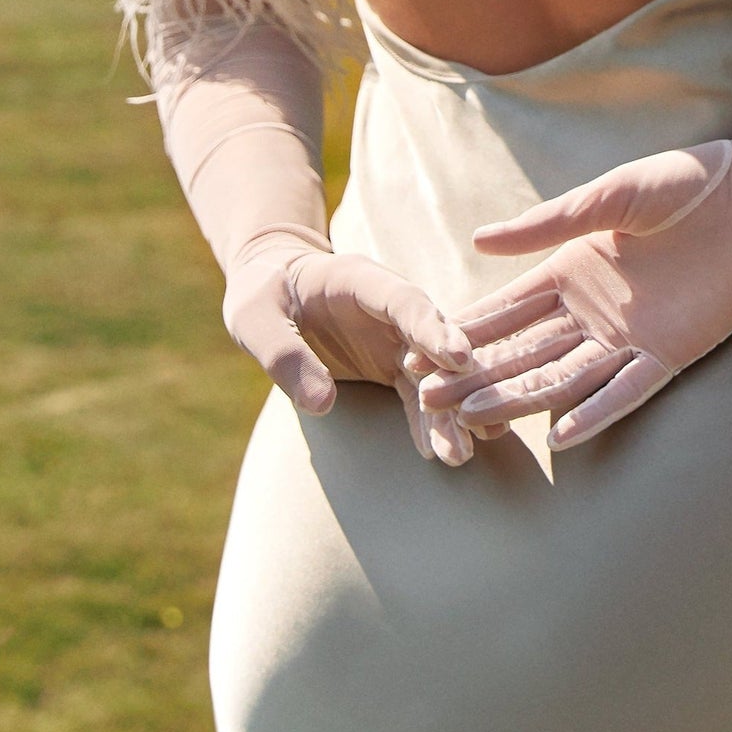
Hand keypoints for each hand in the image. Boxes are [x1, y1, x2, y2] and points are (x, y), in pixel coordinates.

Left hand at [223, 243, 484, 466]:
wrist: (274, 290)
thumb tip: (323, 405)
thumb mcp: (255, 320)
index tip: (459, 358)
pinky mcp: (393, 364)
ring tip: (463, 452)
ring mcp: (396, 336)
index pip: (405, 300)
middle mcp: (391, 307)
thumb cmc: (262, 296)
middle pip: (432, 341)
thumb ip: (285, 356)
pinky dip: (430, 420)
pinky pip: (416, 394)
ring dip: (448, 410)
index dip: (432, 328)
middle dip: (454, 382)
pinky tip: (445, 451)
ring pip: (433, 373)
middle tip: (476, 422)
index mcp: (361, 279)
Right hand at [417, 140, 731, 450]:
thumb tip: (478, 241)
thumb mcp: (610, 195)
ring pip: (564, 377)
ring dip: (521, 399)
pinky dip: (595, 413)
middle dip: (476, 375)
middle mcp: (594, 310)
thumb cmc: (689, 181)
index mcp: (574, 269)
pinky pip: (627, 391)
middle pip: (525, 352)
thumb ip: (549, 223)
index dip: (466, 331)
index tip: (418, 351)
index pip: (508, 310)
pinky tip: (560, 436)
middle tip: (425, 400)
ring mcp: (631, 335)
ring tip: (473, 422)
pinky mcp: (672, 352)